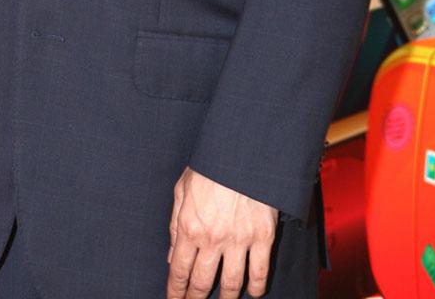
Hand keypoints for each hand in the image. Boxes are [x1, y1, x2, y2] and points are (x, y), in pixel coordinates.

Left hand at [167, 167, 277, 297]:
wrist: (243, 150)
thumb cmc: (210, 165)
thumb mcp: (183, 188)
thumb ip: (174, 223)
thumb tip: (172, 254)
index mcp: (189, 226)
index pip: (179, 271)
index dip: (175, 292)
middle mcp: (212, 238)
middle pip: (202, 283)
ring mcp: (239, 240)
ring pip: (231, 284)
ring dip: (225, 298)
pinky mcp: (263, 237)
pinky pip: (259, 272)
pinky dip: (256, 288)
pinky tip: (252, 292)